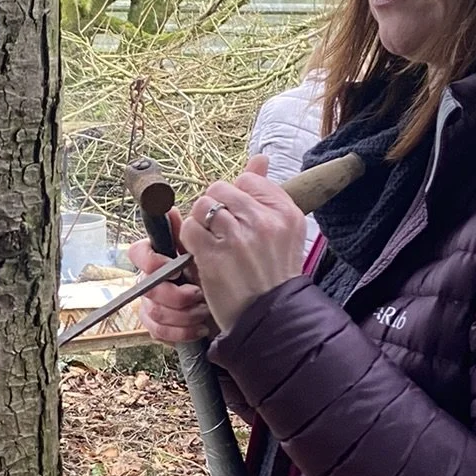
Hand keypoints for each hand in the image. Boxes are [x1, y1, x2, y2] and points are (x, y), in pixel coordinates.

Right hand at [127, 214, 216, 345]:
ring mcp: (153, 304)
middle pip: (147, 288)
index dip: (152, 262)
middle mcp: (151, 280)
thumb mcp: (206, 253)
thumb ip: (187, 233)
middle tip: (198, 294)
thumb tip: (171, 209)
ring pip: (154, 311)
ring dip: (182, 314)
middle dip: (175, 295)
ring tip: (204, 311)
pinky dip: (181, 331)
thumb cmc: (219, 275)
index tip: (173, 268)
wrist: (235, 310)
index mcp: (159, 257)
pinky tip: (200, 327)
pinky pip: (158, 331)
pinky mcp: (159, 327)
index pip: (138, 253)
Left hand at [178, 154, 307, 335]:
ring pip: (202, 207)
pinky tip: (202, 254)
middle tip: (219, 230)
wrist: (271, 318)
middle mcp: (264, 221)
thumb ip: (267, 194)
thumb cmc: (274, 275)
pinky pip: (190, 230)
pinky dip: (190, 241)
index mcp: (285, 212)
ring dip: (200, 224)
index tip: (239, 218)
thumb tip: (260, 157)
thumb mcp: (283, 231)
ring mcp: (238, 238)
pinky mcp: (215, 256)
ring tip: (211, 242)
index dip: (236, 198)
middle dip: (213, 207)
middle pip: (220, 190)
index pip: (248, 180)